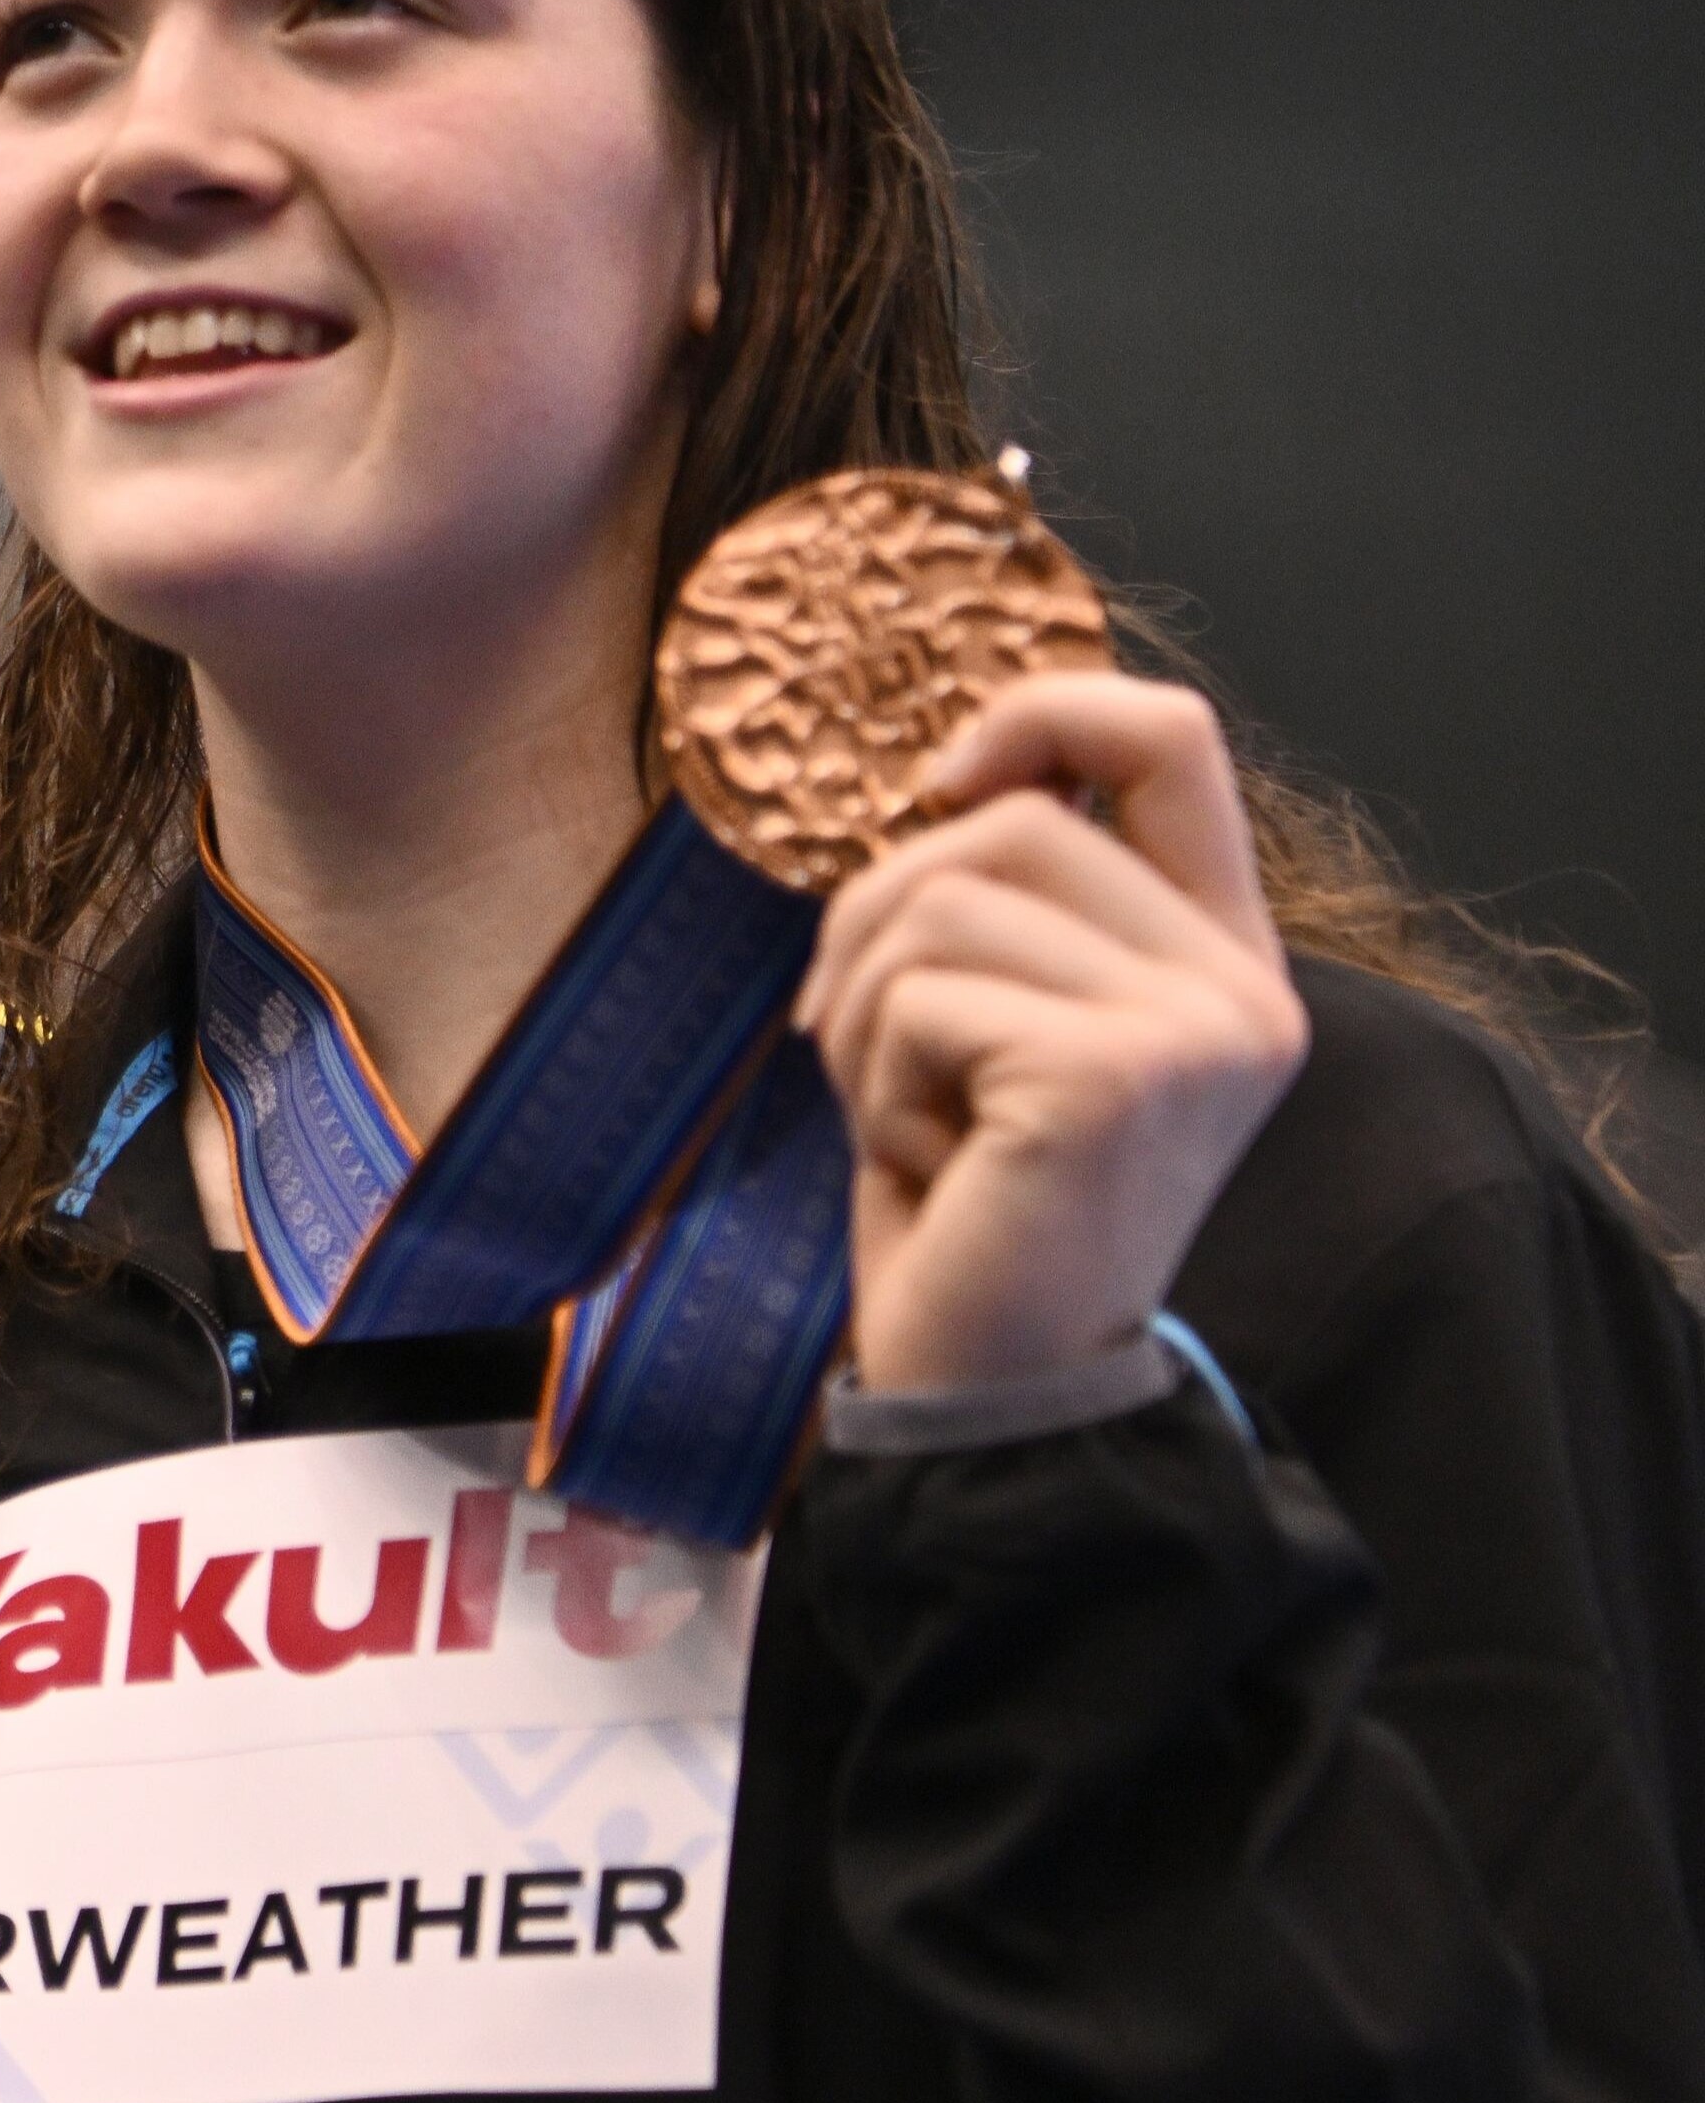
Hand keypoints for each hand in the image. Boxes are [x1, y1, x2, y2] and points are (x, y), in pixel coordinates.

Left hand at [795, 674, 1309, 1392]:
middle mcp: (1238, 988)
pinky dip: (872, 1083)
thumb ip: (1011, 903)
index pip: (1172, 738)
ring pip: (939, 899)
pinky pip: (916, 997)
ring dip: (865, 1013)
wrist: (994, 1390)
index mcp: (1223, 959)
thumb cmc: (971, 1207)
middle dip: (876, 921)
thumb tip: (941, 778)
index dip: (1043, 712)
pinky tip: (930, 1166)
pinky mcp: (1110, 1075)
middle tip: (867, 1046)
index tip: (940, 780)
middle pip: (1008, 822)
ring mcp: (1189, 1031)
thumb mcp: (1000, 1023)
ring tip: (915, 1119)